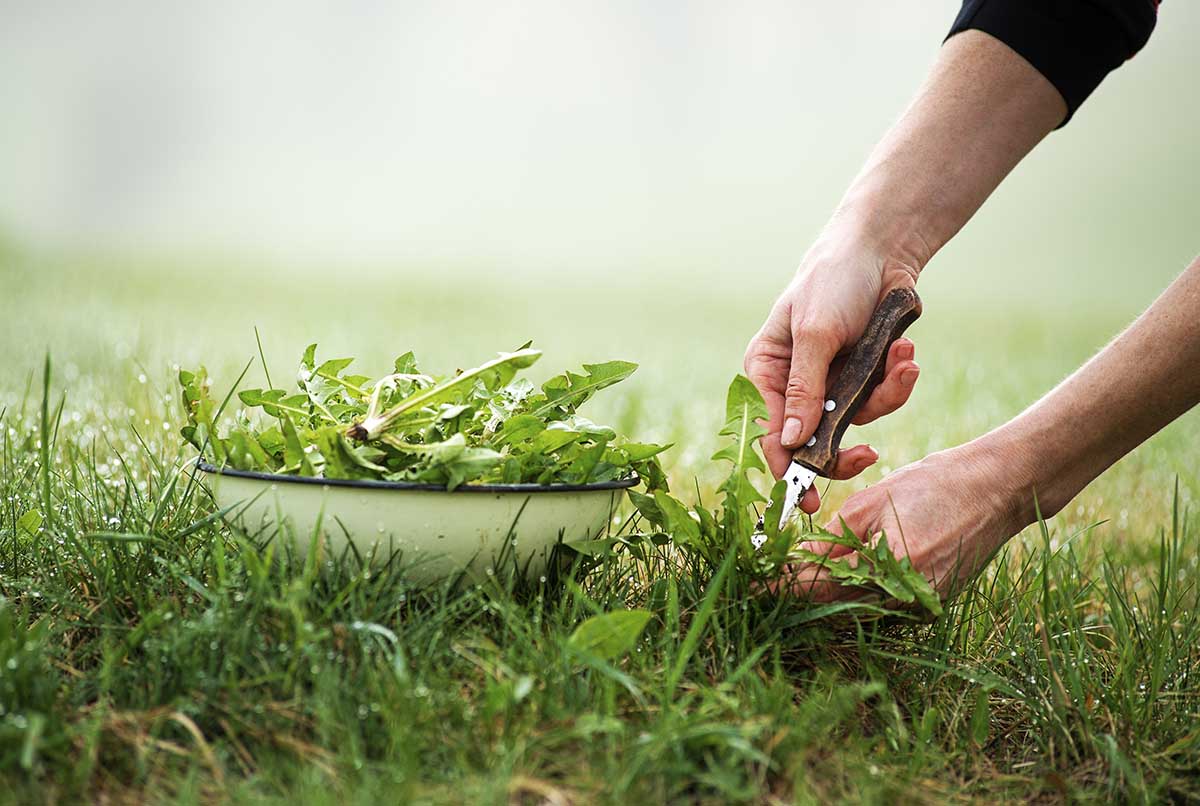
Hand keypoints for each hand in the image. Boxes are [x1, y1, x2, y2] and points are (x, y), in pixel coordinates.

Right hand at [745, 236, 922, 511]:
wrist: (882, 251)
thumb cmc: (833, 281)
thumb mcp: (816, 335)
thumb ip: (805, 391)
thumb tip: (792, 443)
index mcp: (766, 372)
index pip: (769, 430)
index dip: (784, 466)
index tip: (803, 497)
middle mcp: (794, 385)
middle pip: (810, 441)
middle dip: (843, 449)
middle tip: (866, 461)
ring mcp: (830, 384)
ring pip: (854, 423)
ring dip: (884, 395)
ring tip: (904, 361)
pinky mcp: (863, 379)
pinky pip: (880, 401)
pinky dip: (898, 381)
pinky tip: (907, 354)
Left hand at [779, 438, 1028, 602]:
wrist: (997, 489)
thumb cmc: (934, 486)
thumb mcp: (871, 504)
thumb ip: (832, 538)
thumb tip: (798, 560)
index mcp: (888, 570)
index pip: (819, 587)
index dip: (782, 586)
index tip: (752, 584)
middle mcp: (905, 600)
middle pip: (836, 606)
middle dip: (800, 594)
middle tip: (764, 582)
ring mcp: (920, 607)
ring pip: (857, 609)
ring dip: (825, 596)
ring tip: (791, 579)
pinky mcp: (929, 604)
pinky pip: (880, 605)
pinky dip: (854, 594)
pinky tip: (834, 579)